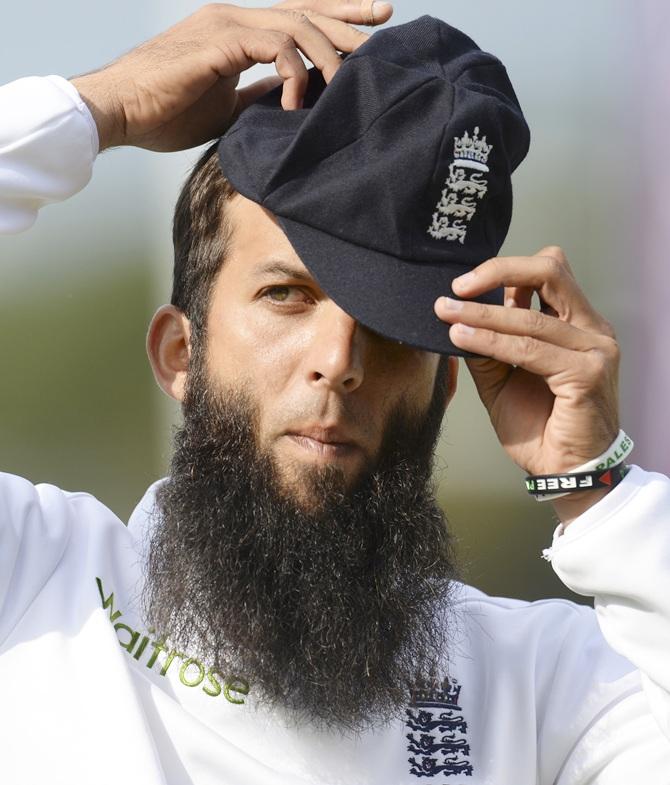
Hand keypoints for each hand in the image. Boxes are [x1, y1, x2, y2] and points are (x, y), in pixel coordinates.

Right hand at [70, 0, 391, 151]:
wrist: (119, 111)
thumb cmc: (164, 112)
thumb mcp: (225, 107)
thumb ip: (256, 96)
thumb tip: (288, 99)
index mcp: (237, 31)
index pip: (297, 17)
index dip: (336, 17)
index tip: (372, 25)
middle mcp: (235, 18)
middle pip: (306, 10)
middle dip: (349, 19)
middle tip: (386, 25)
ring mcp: (227, 24)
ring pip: (297, 24)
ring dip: (330, 53)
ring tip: (351, 83)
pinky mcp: (219, 41)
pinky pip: (275, 47)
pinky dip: (295, 73)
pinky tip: (300, 104)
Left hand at [434, 246, 619, 522]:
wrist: (564, 472)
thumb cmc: (540, 427)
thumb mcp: (503, 379)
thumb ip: (488, 346)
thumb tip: (456, 317)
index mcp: (576, 324)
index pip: (547, 273)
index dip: (504, 269)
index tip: (463, 284)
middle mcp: (591, 329)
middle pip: (549, 271)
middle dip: (497, 270)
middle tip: (457, 288)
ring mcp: (594, 349)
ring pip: (528, 317)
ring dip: (480, 315)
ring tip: (446, 315)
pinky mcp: (586, 373)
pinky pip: (528, 349)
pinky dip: (490, 342)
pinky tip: (462, 339)